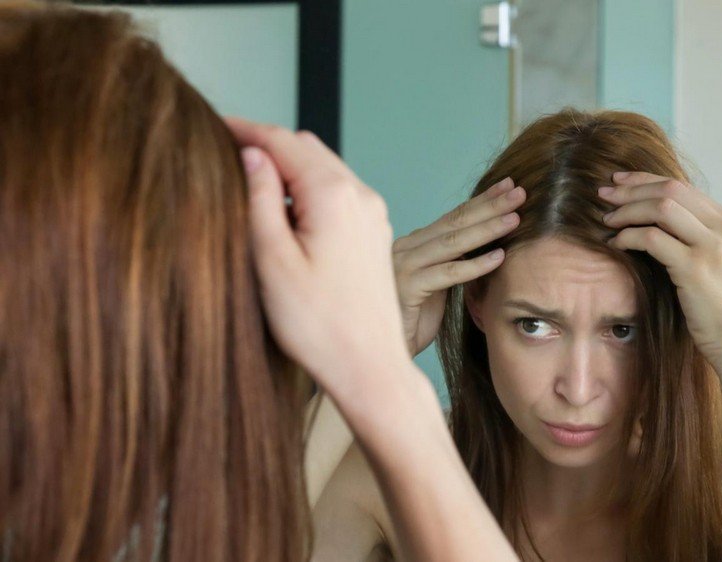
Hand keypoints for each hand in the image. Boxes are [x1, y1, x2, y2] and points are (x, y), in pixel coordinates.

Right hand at [226, 119, 410, 398]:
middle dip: (267, 144)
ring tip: (251, 183)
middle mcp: (360, 196)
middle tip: (226, 151)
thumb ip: (260, 199)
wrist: (368, 364)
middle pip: (307, 147)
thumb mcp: (272, 260)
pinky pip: (339, 193)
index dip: (245, 129)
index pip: (282, 141)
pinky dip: (310, 189)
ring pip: (325, 169)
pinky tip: (287, 213)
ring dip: (289, 167)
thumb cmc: (317, 324)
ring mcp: (372, 214)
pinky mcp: (374, 234)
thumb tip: (252, 154)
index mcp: (333, 195)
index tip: (214, 125)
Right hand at [393, 178, 524, 355]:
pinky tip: (498, 257)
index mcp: (413, 244)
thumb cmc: (412, 321)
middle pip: (454, 222)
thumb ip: (451, 262)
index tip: (509, 187)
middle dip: (489, 206)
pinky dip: (475, 265)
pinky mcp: (407, 288)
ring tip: (515, 218)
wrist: (382, 350)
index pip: (452, 217)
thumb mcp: (437, 285)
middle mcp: (406, 248)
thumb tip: (483, 245)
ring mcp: (404, 266)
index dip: (481, 201)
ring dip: (487, 229)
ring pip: (452, 243)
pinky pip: (447, 273)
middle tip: (520, 193)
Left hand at [600, 171, 721, 368]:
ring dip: (627, 211)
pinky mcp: (694, 268)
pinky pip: (652, 238)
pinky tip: (615, 243)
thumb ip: (689, 234)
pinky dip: (628, 236)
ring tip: (607, 221)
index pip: (679, 185)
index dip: (643, 179)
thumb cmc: (718, 303)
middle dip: (630, 189)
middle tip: (603, 195)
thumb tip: (648, 216)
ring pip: (660, 208)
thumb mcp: (711, 258)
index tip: (617, 181)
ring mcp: (710, 246)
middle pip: (668, 190)